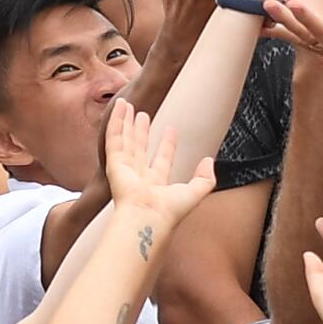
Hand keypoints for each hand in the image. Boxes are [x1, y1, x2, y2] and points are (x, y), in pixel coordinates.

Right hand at [103, 97, 216, 229]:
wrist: (147, 219)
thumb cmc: (168, 212)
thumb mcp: (194, 193)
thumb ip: (205, 179)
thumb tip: (209, 161)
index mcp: (157, 185)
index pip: (162, 160)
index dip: (167, 145)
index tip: (171, 130)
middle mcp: (138, 176)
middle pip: (140, 148)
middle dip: (142, 132)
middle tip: (144, 114)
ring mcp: (124, 169)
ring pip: (125, 140)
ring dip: (127, 122)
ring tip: (128, 105)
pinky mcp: (113, 163)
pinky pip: (114, 137)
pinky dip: (116, 121)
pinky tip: (120, 106)